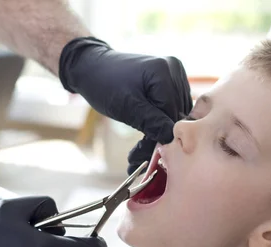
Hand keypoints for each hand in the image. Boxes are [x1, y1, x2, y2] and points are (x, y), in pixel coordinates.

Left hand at [59, 37, 192, 173]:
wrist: (93, 68)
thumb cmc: (104, 85)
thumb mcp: (126, 107)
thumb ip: (151, 122)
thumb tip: (171, 138)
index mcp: (164, 71)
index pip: (173, 113)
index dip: (160, 133)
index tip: (142, 152)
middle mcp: (174, 69)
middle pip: (177, 112)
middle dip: (158, 133)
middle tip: (137, 154)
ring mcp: (173, 73)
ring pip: (176, 112)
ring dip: (159, 129)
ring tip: (139, 146)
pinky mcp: (169, 81)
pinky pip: (171, 107)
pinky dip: (159, 120)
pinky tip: (146, 130)